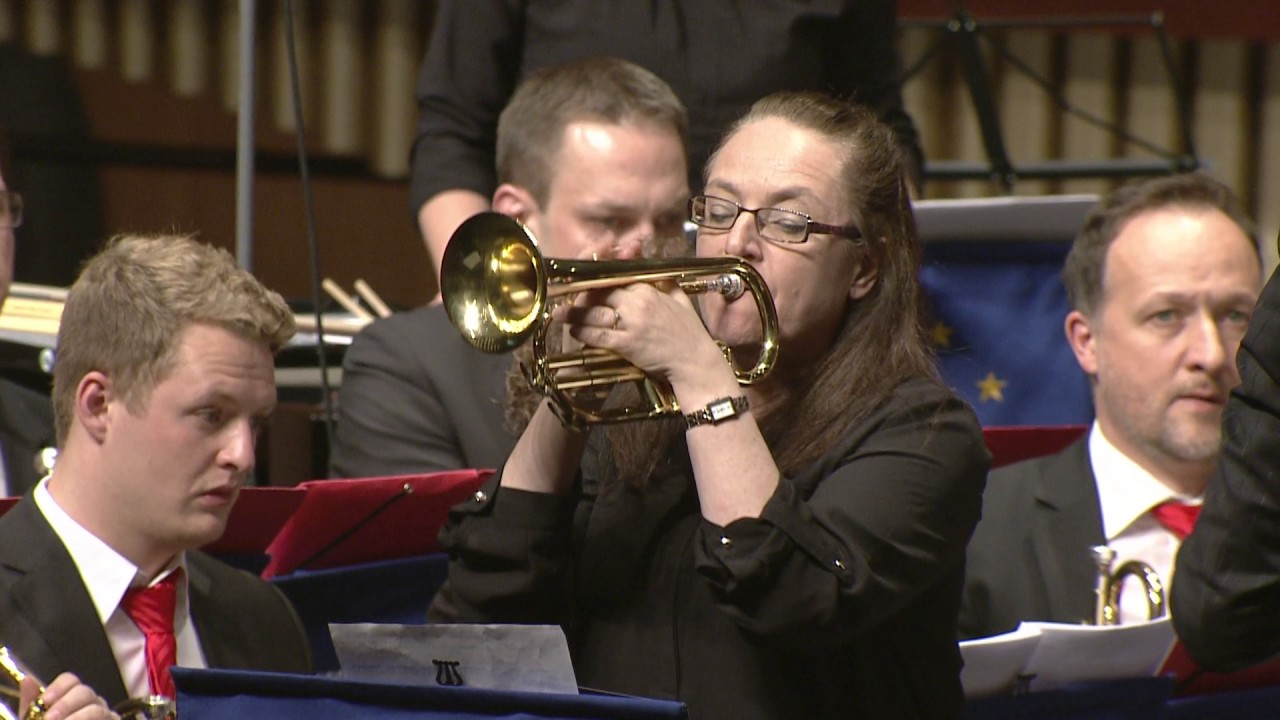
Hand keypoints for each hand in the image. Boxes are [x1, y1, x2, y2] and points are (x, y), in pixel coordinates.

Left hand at [20, 674, 118, 719]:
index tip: (44, 700)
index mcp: (72, 696)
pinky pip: (108, 719)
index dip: (58, 687)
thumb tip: (28, 679)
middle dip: (65, 705)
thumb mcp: (36, 719)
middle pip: (84, 692)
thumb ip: (32, 703)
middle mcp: (91, 702)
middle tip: (50, 718)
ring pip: (96, 709)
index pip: (70, 680)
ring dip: (78, 718)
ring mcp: (105, 714)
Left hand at [555, 282, 733, 399]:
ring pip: (593, 314)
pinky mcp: (626, 345)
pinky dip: (582, 333)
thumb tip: (647, 266)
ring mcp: (630, 324)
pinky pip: (597, 336)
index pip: (615, 276)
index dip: (596, 276)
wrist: (695, 361)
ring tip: (559, 314)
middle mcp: (637, 304)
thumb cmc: (689, 331)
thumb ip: (661, 279)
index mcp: (648, 289)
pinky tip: (572, 331)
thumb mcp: (678, 297)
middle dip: (580, 294)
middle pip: (599, 293)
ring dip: (573, 314)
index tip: (582, 277)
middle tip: (564, 296)